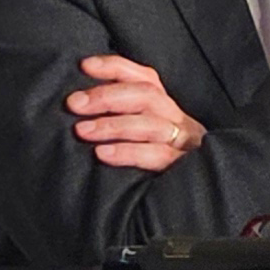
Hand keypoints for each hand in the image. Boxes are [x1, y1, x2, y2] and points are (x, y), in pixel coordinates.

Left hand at [68, 54, 203, 171]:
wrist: (195, 204)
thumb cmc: (155, 169)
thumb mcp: (140, 138)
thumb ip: (121, 119)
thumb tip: (82, 104)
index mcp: (166, 109)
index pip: (144, 77)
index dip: (114, 67)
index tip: (85, 66)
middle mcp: (178, 121)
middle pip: (146, 95)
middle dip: (106, 96)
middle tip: (74, 104)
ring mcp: (184, 144)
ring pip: (151, 124)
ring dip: (112, 125)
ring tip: (83, 131)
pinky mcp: (185, 169)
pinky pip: (157, 156)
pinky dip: (128, 152)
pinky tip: (103, 154)